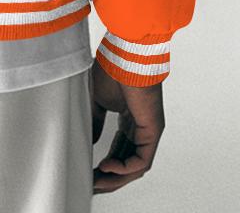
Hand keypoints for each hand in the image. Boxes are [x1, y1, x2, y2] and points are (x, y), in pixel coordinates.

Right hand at [90, 59, 165, 193]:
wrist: (124, 57)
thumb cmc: (111, 70)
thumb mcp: (97, 100)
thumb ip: (95, 120)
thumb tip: (89, 140)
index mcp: (129, 120)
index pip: (120, 150)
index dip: (105, 164)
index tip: (88, 171)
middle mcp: (141, 129)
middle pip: (128, 162)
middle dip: (109, 177)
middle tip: (92, 184)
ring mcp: (149, 131)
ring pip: (135, 166)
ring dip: (116, 178)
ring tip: (97, 181)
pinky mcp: (153, 131)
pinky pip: (141, 160)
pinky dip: (124, 167)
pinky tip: (107, 166)